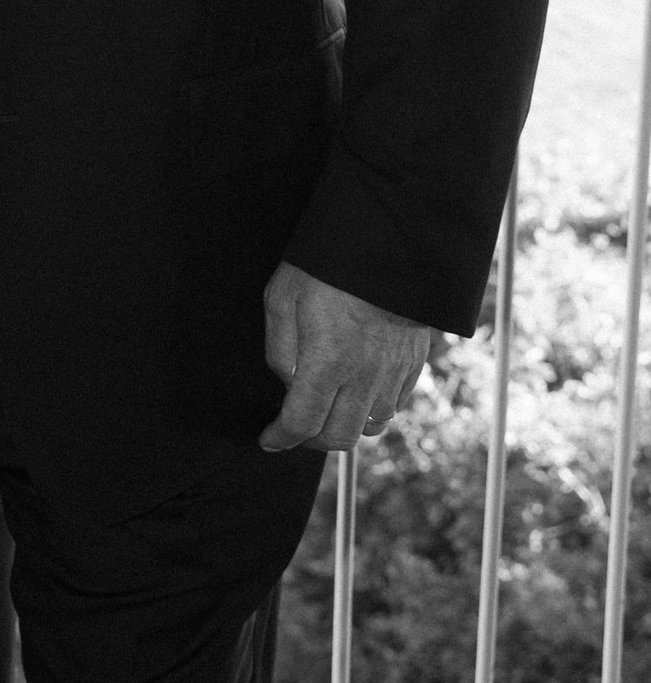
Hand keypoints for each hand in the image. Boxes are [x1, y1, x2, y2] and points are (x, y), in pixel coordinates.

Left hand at [259, 260, 433, 454]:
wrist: (389, 242)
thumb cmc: (328, 266)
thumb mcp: (282, 298)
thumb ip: (280, 350)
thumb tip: (287, 383)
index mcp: (326, 364)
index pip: (301, 423)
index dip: (280, 438)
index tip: (269, 438)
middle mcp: (363, 376)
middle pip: (339, 437)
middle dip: (312, 441)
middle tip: (296, 428)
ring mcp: (393, 371)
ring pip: (371, 426)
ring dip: (345, 426)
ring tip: (328, 411)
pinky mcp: (413, 361)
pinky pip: (395, 405)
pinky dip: (373, 410)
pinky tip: (358, 394)